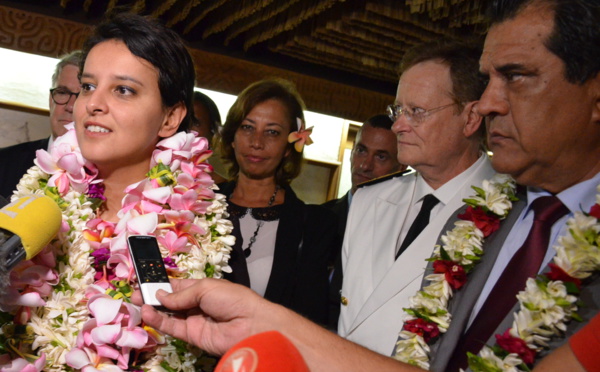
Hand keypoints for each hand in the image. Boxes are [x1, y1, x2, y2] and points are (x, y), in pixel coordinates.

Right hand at [132, 278, 266, 354]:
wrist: (250, 325)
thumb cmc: (233, 299)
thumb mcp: (205, 288)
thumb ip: (181, 294)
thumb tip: (160, 295)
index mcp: (203, 288)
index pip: (178, 286)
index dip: (162, 284)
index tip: (145, 281)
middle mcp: (197, 304)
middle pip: (171, 300)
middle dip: (153, 296)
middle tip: (135, 293)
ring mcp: (194, 320)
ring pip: (169, 314)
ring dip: (153, 308)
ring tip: (137, 301)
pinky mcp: (192, 335)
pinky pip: (171, 327)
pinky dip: (158, 320)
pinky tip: (147, 312)